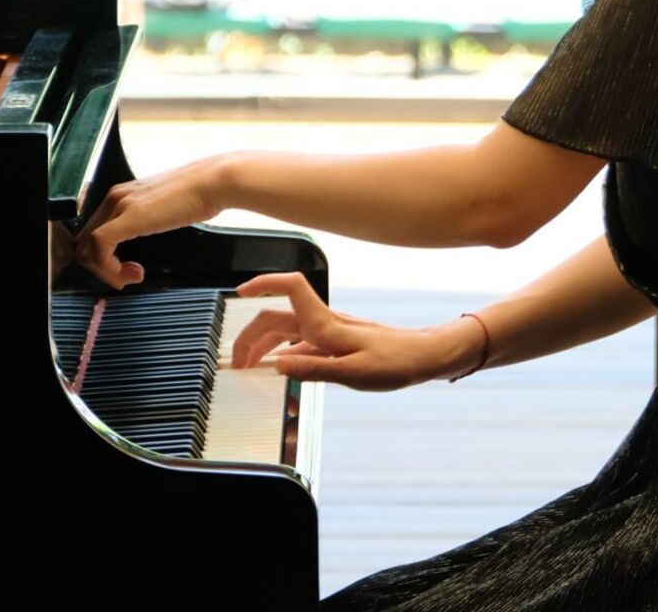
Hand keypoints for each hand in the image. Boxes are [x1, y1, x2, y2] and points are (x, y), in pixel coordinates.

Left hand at [75, 157, 229, 288]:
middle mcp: (115, 197)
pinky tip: (131, 272)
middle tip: (130, 277)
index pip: (92, 234)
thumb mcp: (162, 210)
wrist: (213, 183)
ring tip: (133, 276)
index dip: (103, 259)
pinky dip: (109, 268)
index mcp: (121, 195)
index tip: (127, 270)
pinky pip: (99, 249)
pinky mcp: (128, 217)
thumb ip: (146, 219)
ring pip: (86, 248)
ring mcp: (120, 205)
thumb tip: (142, 238)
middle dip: (103, 269)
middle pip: (84, 243)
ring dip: (106, 272)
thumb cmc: (197, 195)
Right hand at [231, 274, 484, 390]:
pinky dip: (280, 351)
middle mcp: (324, 322)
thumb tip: (277, 366)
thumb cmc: (395, 363)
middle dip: (250, 333)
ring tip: (248, 366)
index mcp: (327, 325)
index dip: (264, 283)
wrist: (423, 356)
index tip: (239, 293)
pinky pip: (299, 341)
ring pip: (286, 329)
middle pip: (277, 316)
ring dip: (262, 344)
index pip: (291, 288)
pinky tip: (278, 365)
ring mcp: (329, 330)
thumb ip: (314, 369)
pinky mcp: (335, 341)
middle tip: (235, 360)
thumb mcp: (354, 374)